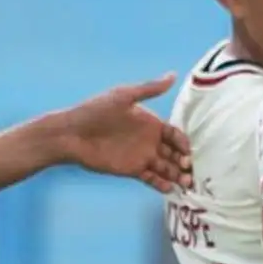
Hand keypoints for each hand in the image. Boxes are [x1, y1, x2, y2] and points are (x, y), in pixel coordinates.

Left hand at [52, 76, 193, 190]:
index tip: (188, 152)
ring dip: (177, 176)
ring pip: (166, 168)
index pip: (175, 135)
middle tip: (190, 172)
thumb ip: (149, 89)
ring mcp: (141, 156)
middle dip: (185, 163)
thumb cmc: (96, 111)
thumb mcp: (123, 96)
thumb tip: (173, 75)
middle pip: (174, 154)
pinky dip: (161, 184)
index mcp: (150, 123)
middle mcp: (149, 141)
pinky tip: (169, 189)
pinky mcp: (132, 170)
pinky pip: (151, 178)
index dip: (184, 144)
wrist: (72, 134)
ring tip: (185, 184)